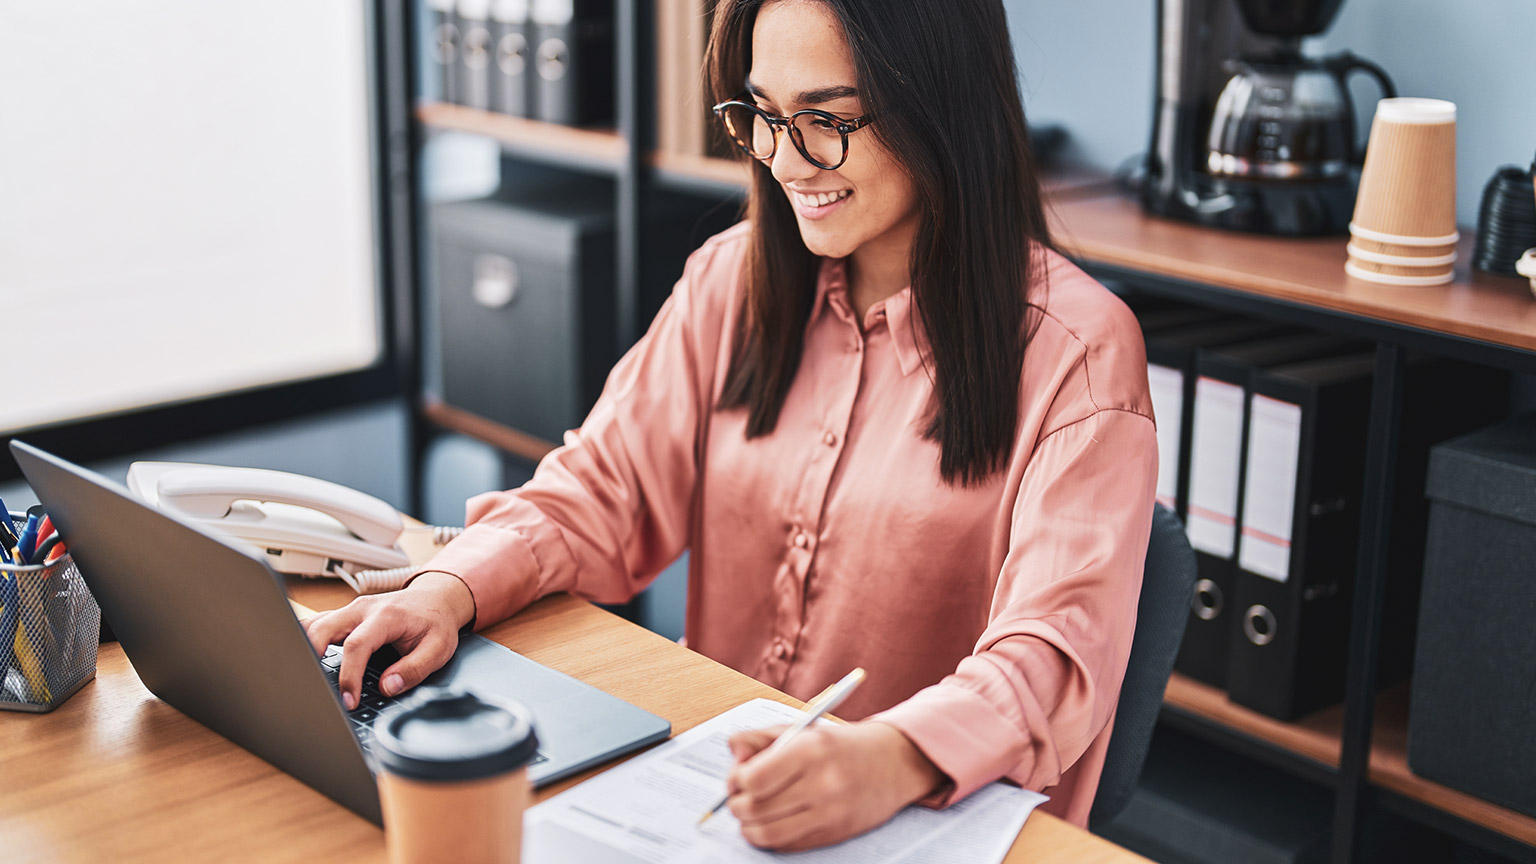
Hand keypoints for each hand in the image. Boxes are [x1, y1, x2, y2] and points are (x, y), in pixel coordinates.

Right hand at [299, 571, 475, 709]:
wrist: (436, 598)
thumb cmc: (436, 622)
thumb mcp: (438, 649)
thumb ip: (414, 670)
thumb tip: (387, 687)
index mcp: (386, 616)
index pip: (357, 646)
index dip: (349, 676)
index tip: (348, 700)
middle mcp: (363, 609)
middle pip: (323, 628)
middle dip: (311, 657)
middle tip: (314, 688)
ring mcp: (350, 610)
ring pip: (314, 624)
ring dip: (304, 646)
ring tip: (304, 676)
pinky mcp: (345, 616)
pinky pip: (318, 624)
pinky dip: (307, 640)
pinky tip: (305, 660)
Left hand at [725, 720, 946, 850]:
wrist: (893, 763)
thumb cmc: (841, 745)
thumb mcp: (802, 729)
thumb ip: (760, 738)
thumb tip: (733, 753)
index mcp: (811, 749)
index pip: (753, 778)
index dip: (736, 780)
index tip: (738, 776)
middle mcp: (822, 783)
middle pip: (755, 808)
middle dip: (737, 803)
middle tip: (740, 795)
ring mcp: (830, 813)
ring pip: (766, 833)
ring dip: (748, 825)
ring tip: (752, 812)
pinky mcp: (834, 834)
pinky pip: (787, 844)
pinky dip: (770, 836)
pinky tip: (773, 821)